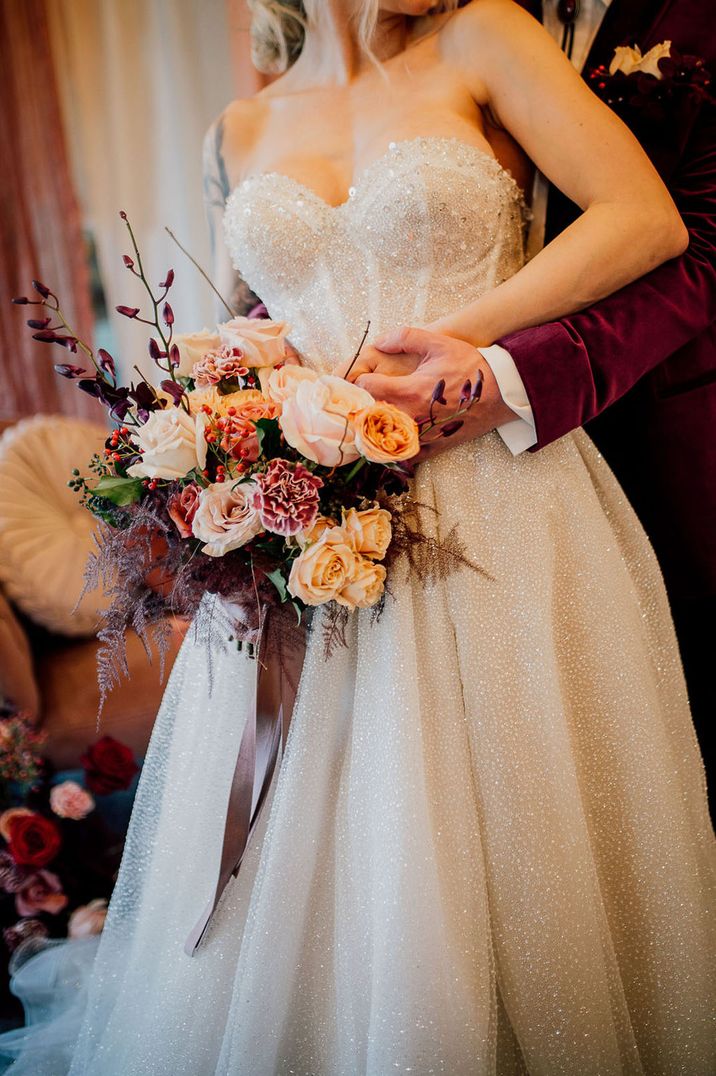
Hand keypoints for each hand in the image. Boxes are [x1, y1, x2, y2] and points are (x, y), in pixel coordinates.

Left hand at [343, 327, 515, 458]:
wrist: (501, 391)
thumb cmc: (469, 365)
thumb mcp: (438, 342)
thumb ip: (405, 337)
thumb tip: (378, 341)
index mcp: (409, 389)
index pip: (366, 388)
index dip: (359, 382)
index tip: (361, 379)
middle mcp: (412, 416)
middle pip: (370, 417)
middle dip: (363, 407)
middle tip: (363, 399)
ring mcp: (422, 435)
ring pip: (384, 441)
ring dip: (376, 430)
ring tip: (376, 419)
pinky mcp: (434, 446)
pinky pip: (406, 457)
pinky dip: (396, 451)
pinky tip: (393, 439)